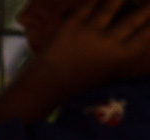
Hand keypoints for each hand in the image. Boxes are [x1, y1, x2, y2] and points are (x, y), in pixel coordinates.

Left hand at [34, 0, 149, 88]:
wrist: (47, 83)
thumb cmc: (79, 79)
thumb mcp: (108, 71)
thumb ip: (124, 53)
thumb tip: (137, 37)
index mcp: (119, 57)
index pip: (146, 35)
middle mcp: (108, 43)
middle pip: (135, 18)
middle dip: (146, 6)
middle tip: (149, 2)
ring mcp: (89, 32)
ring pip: (112, 5)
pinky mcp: (72, 25)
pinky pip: (89, 3)